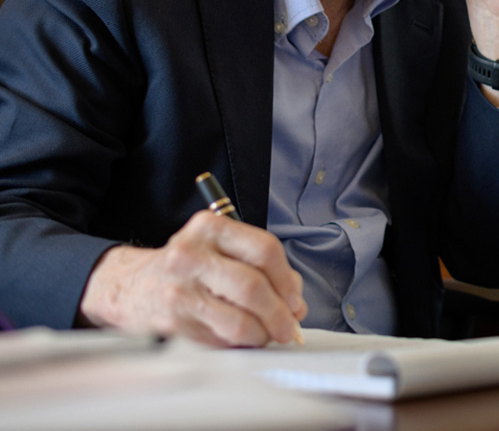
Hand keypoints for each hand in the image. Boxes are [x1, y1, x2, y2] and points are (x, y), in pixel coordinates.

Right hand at [77, 210, 306, 346]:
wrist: (129, 286)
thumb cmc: (187, 267)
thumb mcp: (220, 248)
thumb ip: (261, 266)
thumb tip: (294, 302)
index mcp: (209, 228)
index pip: (264, 250)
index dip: (287, 279)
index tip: (295, 298)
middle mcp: (191, 255)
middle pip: (253, 287)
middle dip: (280, 313)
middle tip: (289, 327)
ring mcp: (179, 291)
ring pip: (239, 320)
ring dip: (262, 334)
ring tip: (268, 335)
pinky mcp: (173, 324)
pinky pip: (221, 340)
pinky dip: (239, 344)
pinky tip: (242, 338)